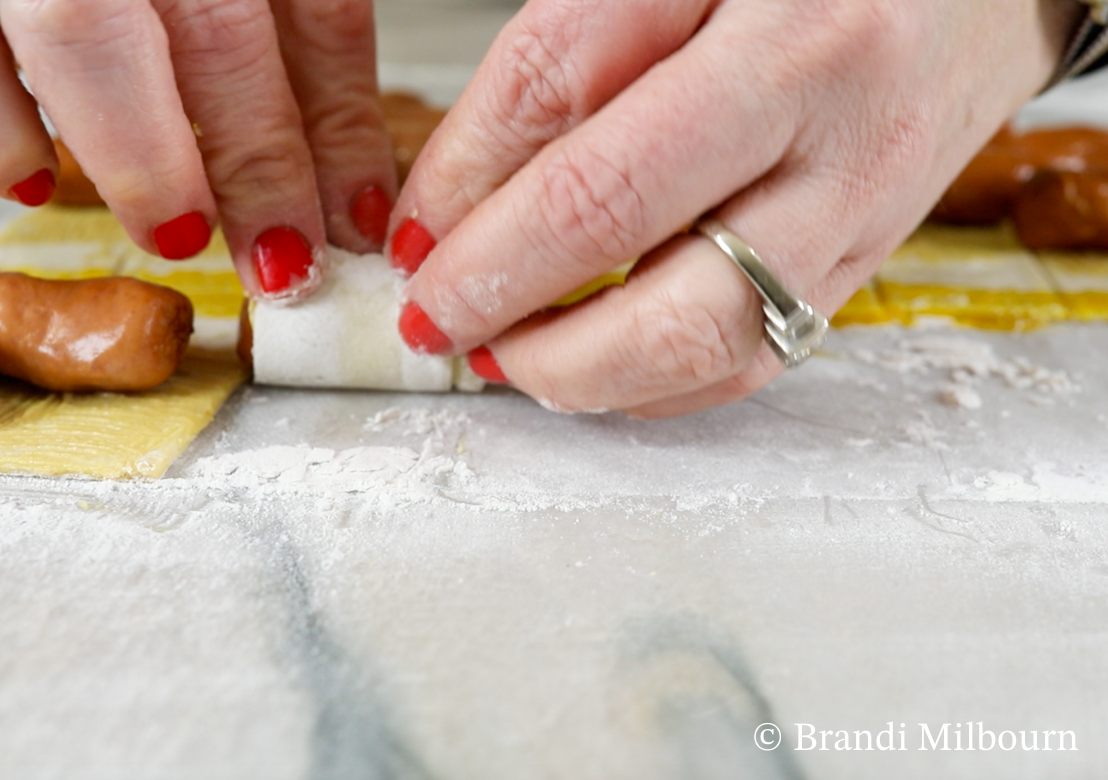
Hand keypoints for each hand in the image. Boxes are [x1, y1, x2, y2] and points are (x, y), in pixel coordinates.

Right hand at [0, 0, 396, 300]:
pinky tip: (32, 180)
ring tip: (178, 234)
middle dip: (258, 166)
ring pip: (80, 35)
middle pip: (214, 30)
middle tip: (283, 263)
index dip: (339, 129)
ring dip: (142, 162)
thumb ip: (307, 46)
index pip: (315, 8)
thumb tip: (352, 194)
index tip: (354, 222)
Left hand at [390, 0, 1082, 416]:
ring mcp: (856, 216)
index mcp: (777, 21)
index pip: (574, 121)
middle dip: (509, 306)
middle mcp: (831, 124)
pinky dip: (649, 387)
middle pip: (638, 251)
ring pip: (700, 342)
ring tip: (503, 354)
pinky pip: (748, 365)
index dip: (468, 204)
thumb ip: (559, 74)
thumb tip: (450, 206)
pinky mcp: (857, 274)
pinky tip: (590, 367)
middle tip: (439, 322)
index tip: (412, 249)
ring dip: (575, 370)